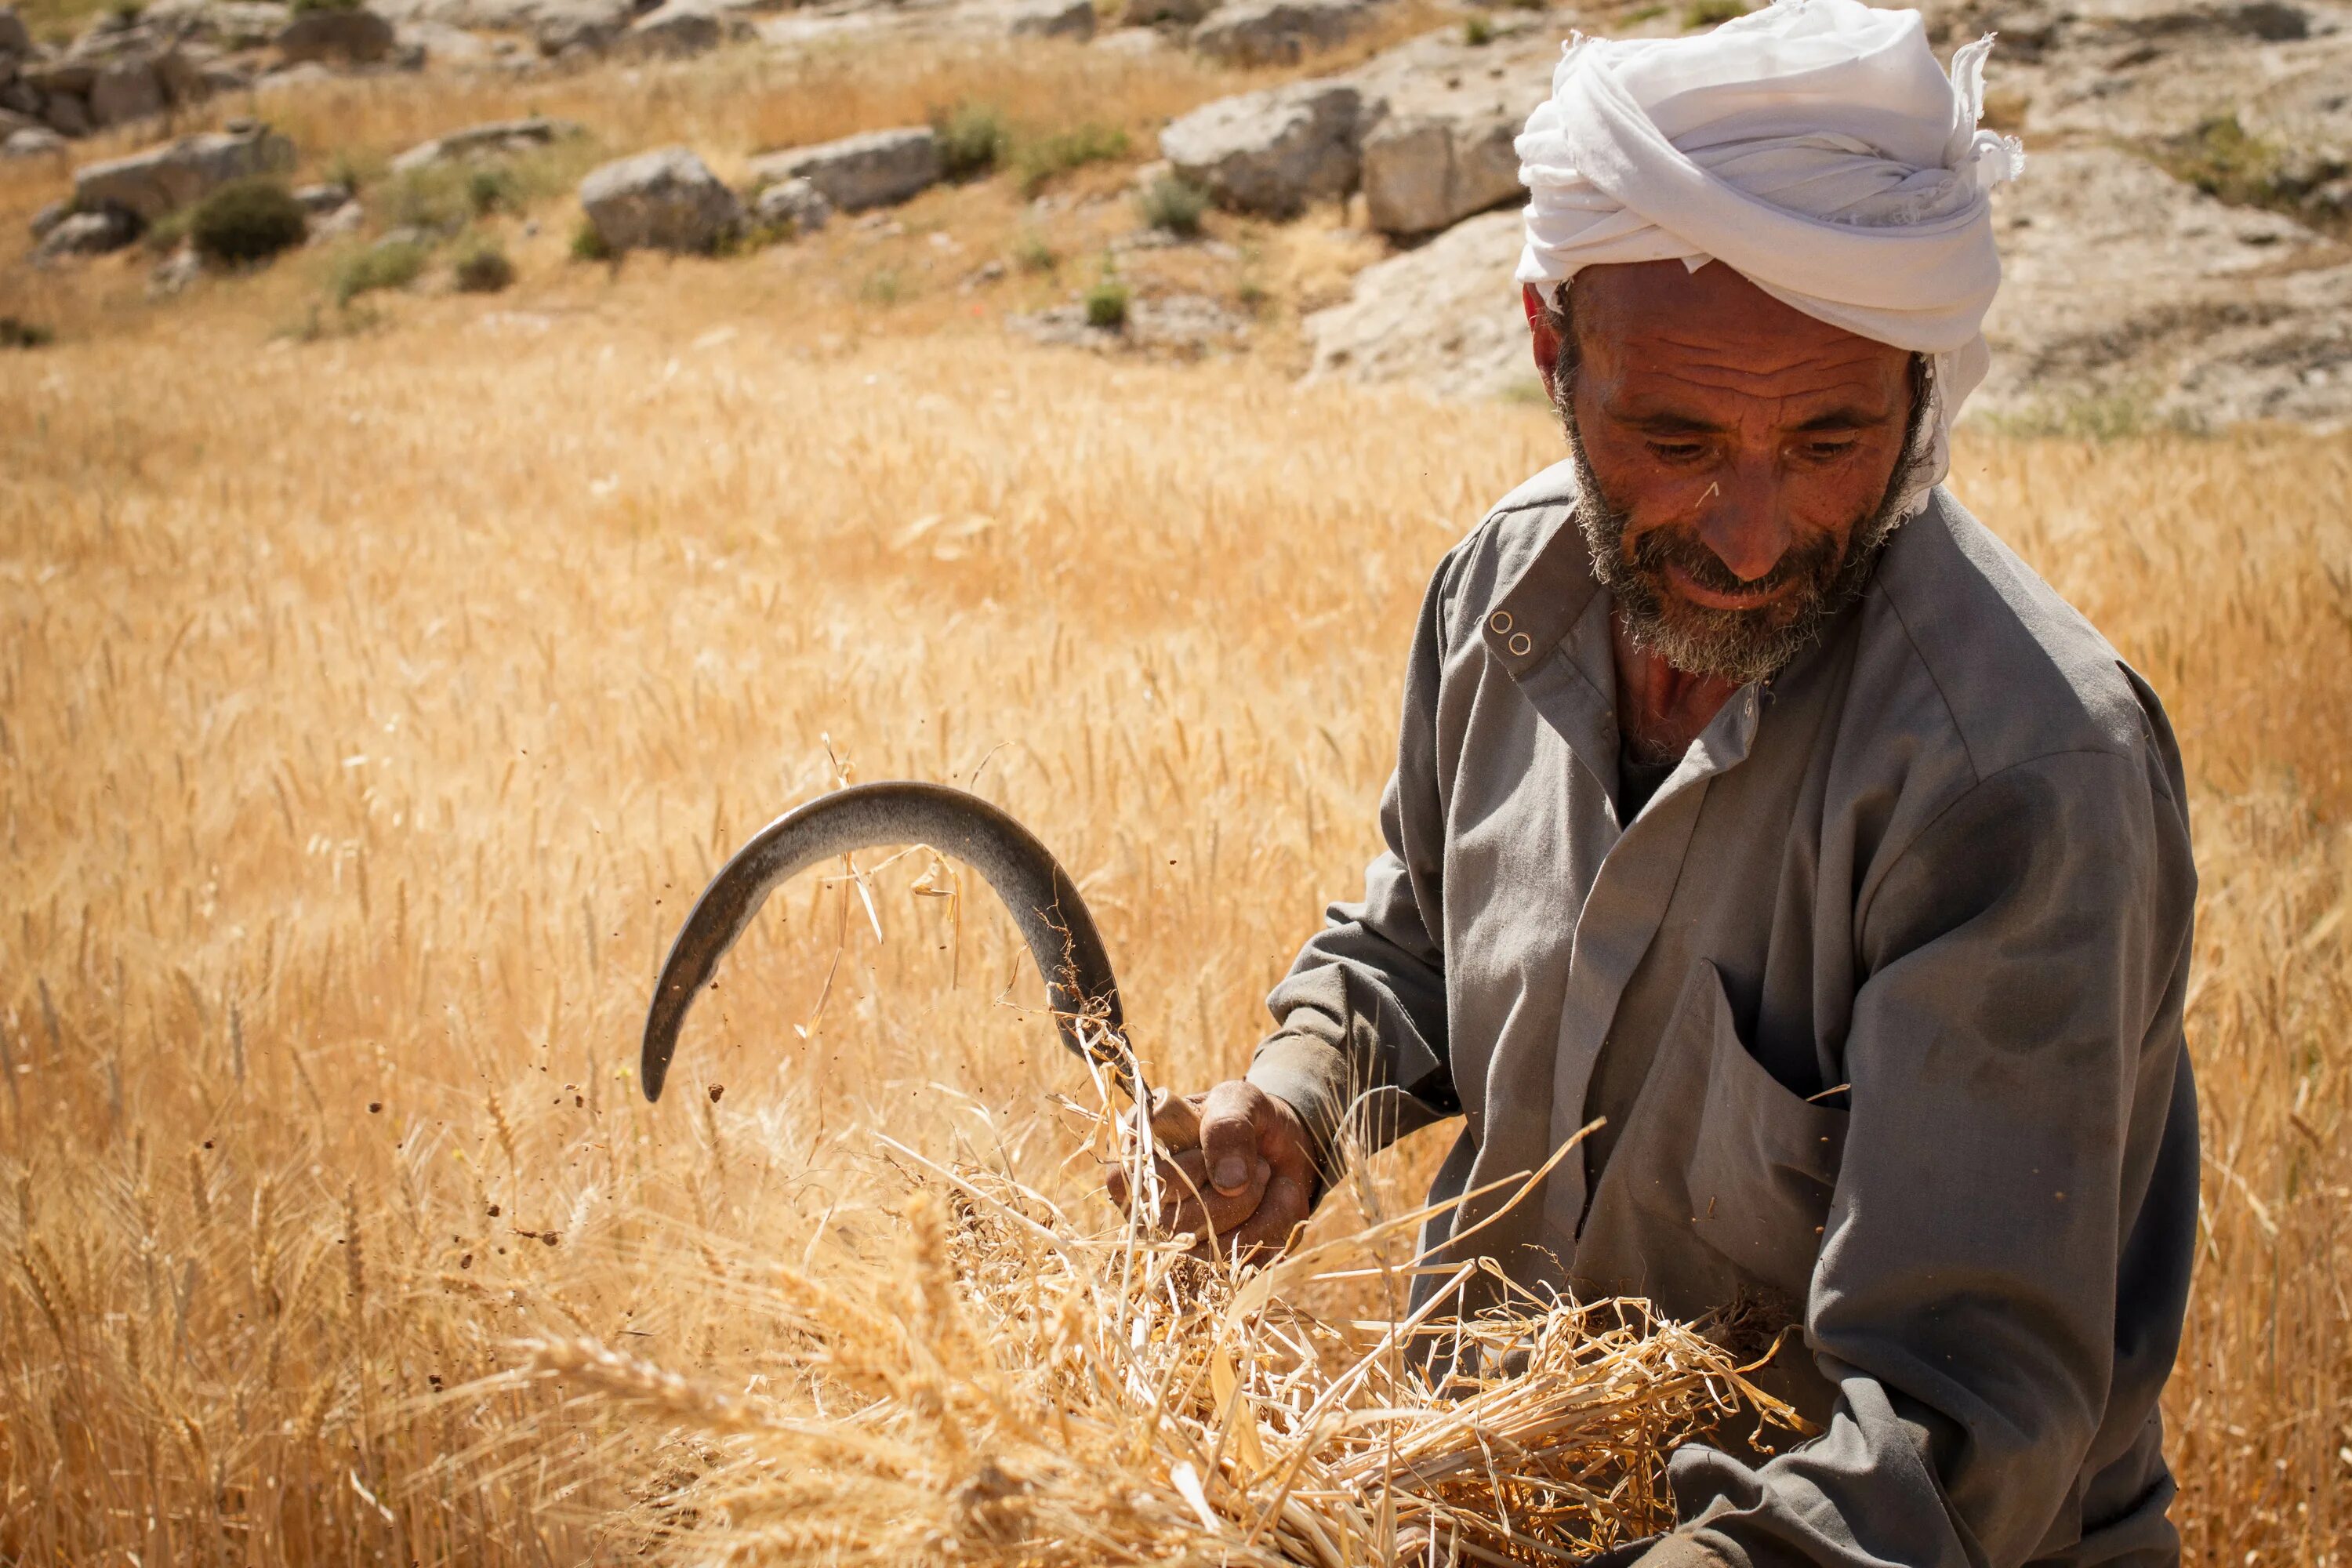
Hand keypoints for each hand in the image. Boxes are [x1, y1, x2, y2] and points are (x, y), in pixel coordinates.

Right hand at [1107, 1080, 1317, 1261]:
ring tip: (1262, 1172)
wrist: (1282, 1146)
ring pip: (1208, 1246)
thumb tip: (1228, 1182)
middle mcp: (1146, 1206)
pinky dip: (1272, 1223)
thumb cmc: (1244, 1117)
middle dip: (1230, 1188)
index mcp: (1134, 1159)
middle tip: (1255, 1159)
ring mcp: (1179, 1239)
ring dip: (1252, 1201)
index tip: (1211, 1145)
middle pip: (1172, 1223)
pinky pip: (1242, 1258)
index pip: (1134, 1185)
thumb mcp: (1237, 1100)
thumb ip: (1227, 1127)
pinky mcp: (1215, 1261)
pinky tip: (1274, 1198)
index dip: (1183, 1170)